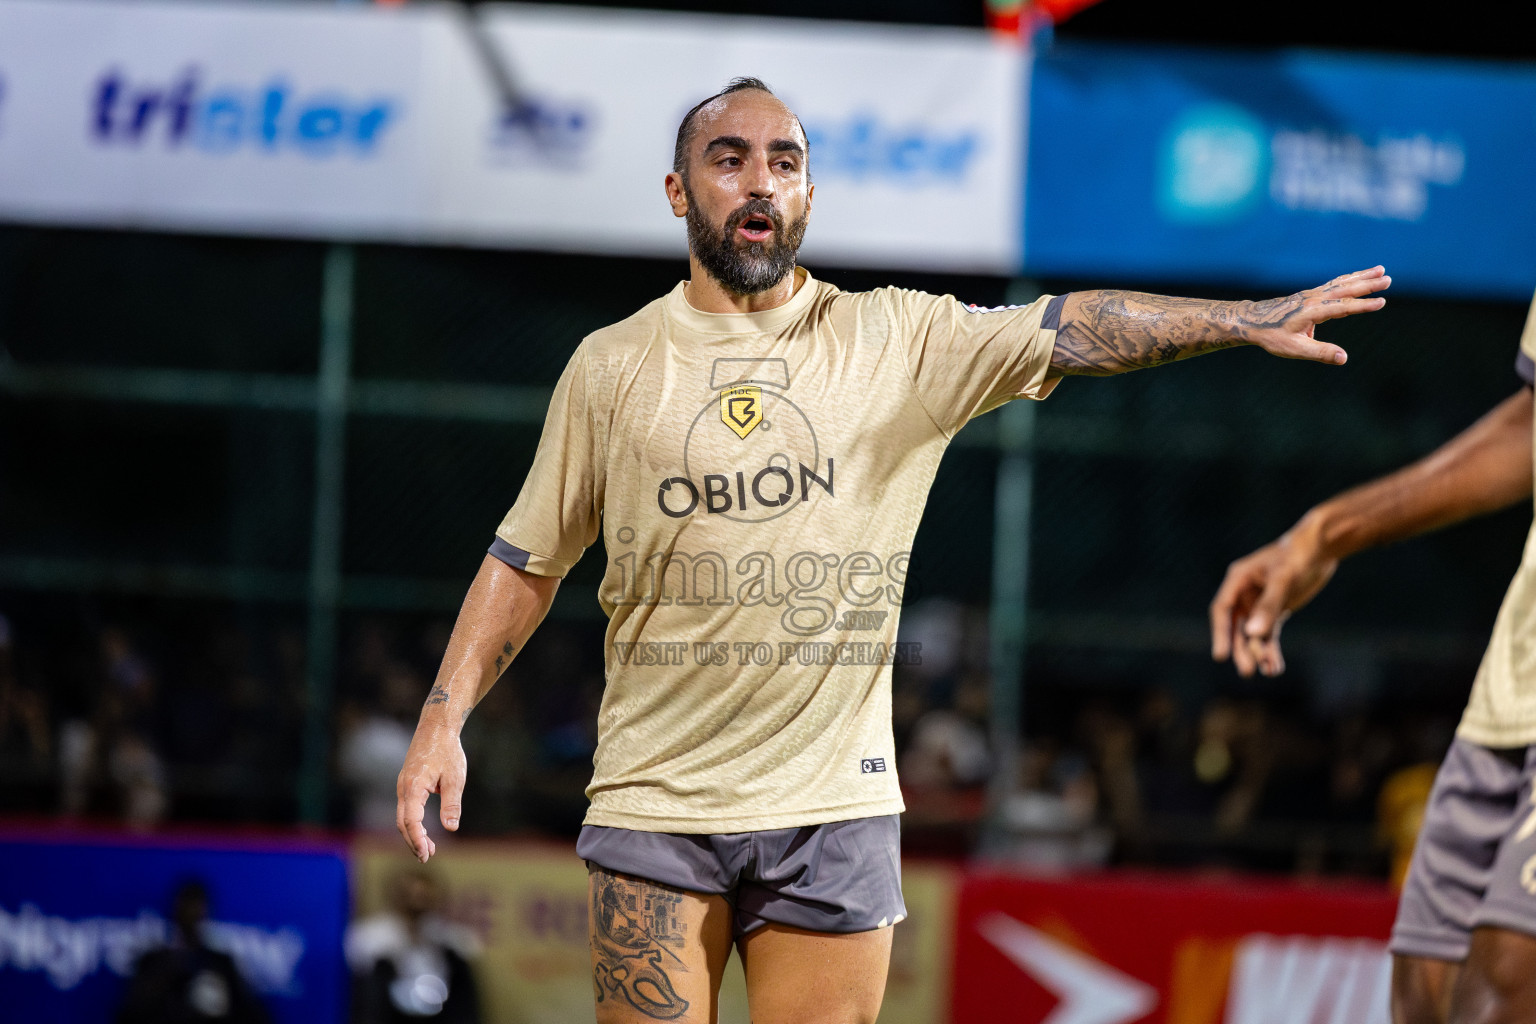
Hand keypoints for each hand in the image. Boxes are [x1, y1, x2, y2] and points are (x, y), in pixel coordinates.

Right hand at [395, 721, 466, 862]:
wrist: (436, 726)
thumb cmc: (447, 750)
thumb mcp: (455, 778)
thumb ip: (451, 804)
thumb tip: (451, 828)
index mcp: (413, 786)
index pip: (411, 820)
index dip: (417, 839)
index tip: (426, 854)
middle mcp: (403, 788)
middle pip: (402, 823)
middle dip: (413, 842)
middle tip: (427, 857)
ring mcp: (403, 786)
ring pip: (402, 817)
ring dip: (413, 834)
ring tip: (429, 850)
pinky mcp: (407, 784)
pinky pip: (406, 808)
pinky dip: (413, 823)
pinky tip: (425, 831)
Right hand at [1210, 519, 1337, 676]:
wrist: (1322, 548)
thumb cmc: (1299, 556)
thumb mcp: (1284, 580)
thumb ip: (1268, 607)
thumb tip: (1252, 634)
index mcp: (1238, 579)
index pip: (1222, 610)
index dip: (1220, 634)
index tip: (1221, 656)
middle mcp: (1244, 592)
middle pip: (1236, 627)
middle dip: (1242, 649)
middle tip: (1247, 672)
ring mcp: (1259, 602)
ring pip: (1253, 633)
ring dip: (1260, 652)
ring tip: (1269, 671)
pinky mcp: (1275, 608)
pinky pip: (1269, 633)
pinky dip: (1272, 649)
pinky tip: (1276, 667)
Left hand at [1236, 267, 1389, 364]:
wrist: (1252, 321)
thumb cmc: (1272, 336)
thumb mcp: (1295, 349)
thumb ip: (1320, 353)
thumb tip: (1344, 358)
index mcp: (1313, 311)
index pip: (1343, 307)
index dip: (1363, 305)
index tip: (1382, 302)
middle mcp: (1314, 298)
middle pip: (1346, 289)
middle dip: (1368, 284)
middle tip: (1388, 279)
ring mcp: (1312, 294)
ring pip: (1341, 282)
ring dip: (1361, 276)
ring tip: (1380, 270)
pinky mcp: (1309, 294)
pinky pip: (1334, 284)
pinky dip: (1348, 278)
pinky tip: (1357, 277)